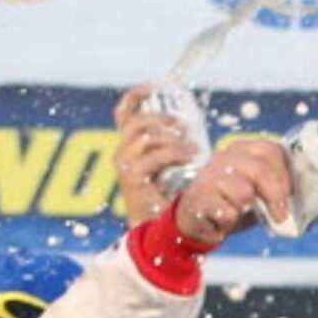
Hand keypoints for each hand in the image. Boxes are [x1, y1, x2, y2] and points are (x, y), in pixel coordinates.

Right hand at [111, 86, 194, 223]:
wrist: (161, 231)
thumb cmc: (173, 198)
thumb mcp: (175, 167)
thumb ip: (177, 148)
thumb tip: (194, 128)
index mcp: (131, 147)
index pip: (124, 113)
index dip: (136, 96)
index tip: (154, 87)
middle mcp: (123, 153)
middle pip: (136, 121)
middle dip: (163, 119)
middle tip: (186, 129)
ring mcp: (125, 165)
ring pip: (146, 136)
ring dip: (173, 139)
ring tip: (194, 149)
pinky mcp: (133, 178)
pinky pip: (154, 156)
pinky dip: (175, 153)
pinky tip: (192, 158)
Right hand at [173, 136, 294, 247]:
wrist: (196, 218)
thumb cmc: (234, 202)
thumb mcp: (258, 190)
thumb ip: (277, 186)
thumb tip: (307, 195)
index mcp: (242, 150)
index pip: (272, 150)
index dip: (285, 174)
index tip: (290, 193)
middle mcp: (225, 157)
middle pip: (260, 170)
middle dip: (276, 195)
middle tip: (281, 214)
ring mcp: (210, 175)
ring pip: (244, 193)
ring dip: (249, 209)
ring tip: (240, 211)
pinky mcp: (199, 196)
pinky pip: (229, 212)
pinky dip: (231, 220)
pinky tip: (224, 218)